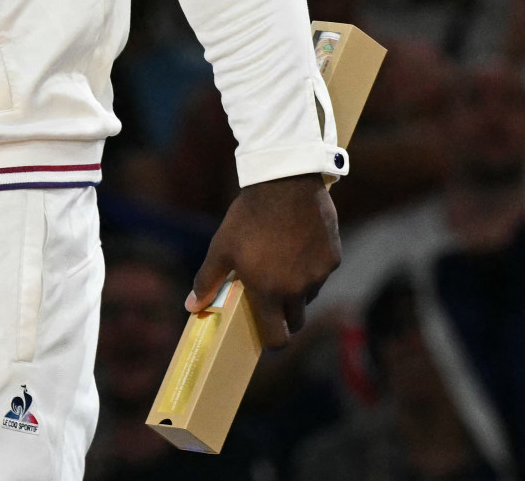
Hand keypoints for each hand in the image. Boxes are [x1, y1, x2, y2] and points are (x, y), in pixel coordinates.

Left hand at [187, 174, 339, 347]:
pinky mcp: (333, 257)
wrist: (284, 182)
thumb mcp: (221, 247)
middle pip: (296, 320)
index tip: (267, 335)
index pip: (278, 339)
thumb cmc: (248, 217)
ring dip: (299, 289)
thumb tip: (191, 306)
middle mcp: (297, 289)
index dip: (273, 342)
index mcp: (268, 293)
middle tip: (273, 298)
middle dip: (286, 316)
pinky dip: (312, 266)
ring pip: (310, 294)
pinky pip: (322, 271)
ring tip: (283, 263)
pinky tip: (299, 245)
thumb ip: (207, 281)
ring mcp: (318, 274)